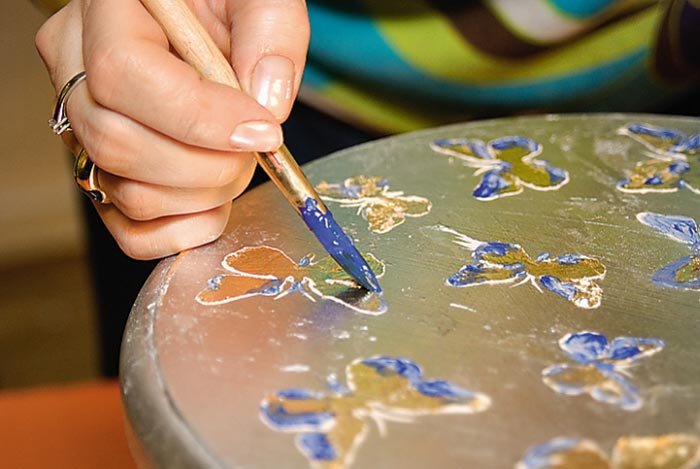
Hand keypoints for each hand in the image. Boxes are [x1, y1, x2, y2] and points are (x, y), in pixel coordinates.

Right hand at [36, 0, 308, 258]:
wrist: (200, 16)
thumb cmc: (223, 0)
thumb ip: (270, 31)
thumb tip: (267, 105)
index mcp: (108, 10)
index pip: (124, 74)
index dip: (199, 118)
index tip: (262, 131)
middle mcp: (76, 67)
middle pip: (116, 142)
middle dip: (205, 165)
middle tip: (254, 148)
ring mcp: (82, 125)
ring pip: (122, 190)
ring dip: (200, 196)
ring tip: (237, 163)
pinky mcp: (104, 168)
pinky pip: (126, 227)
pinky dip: (181, 231)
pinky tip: (215, 203)